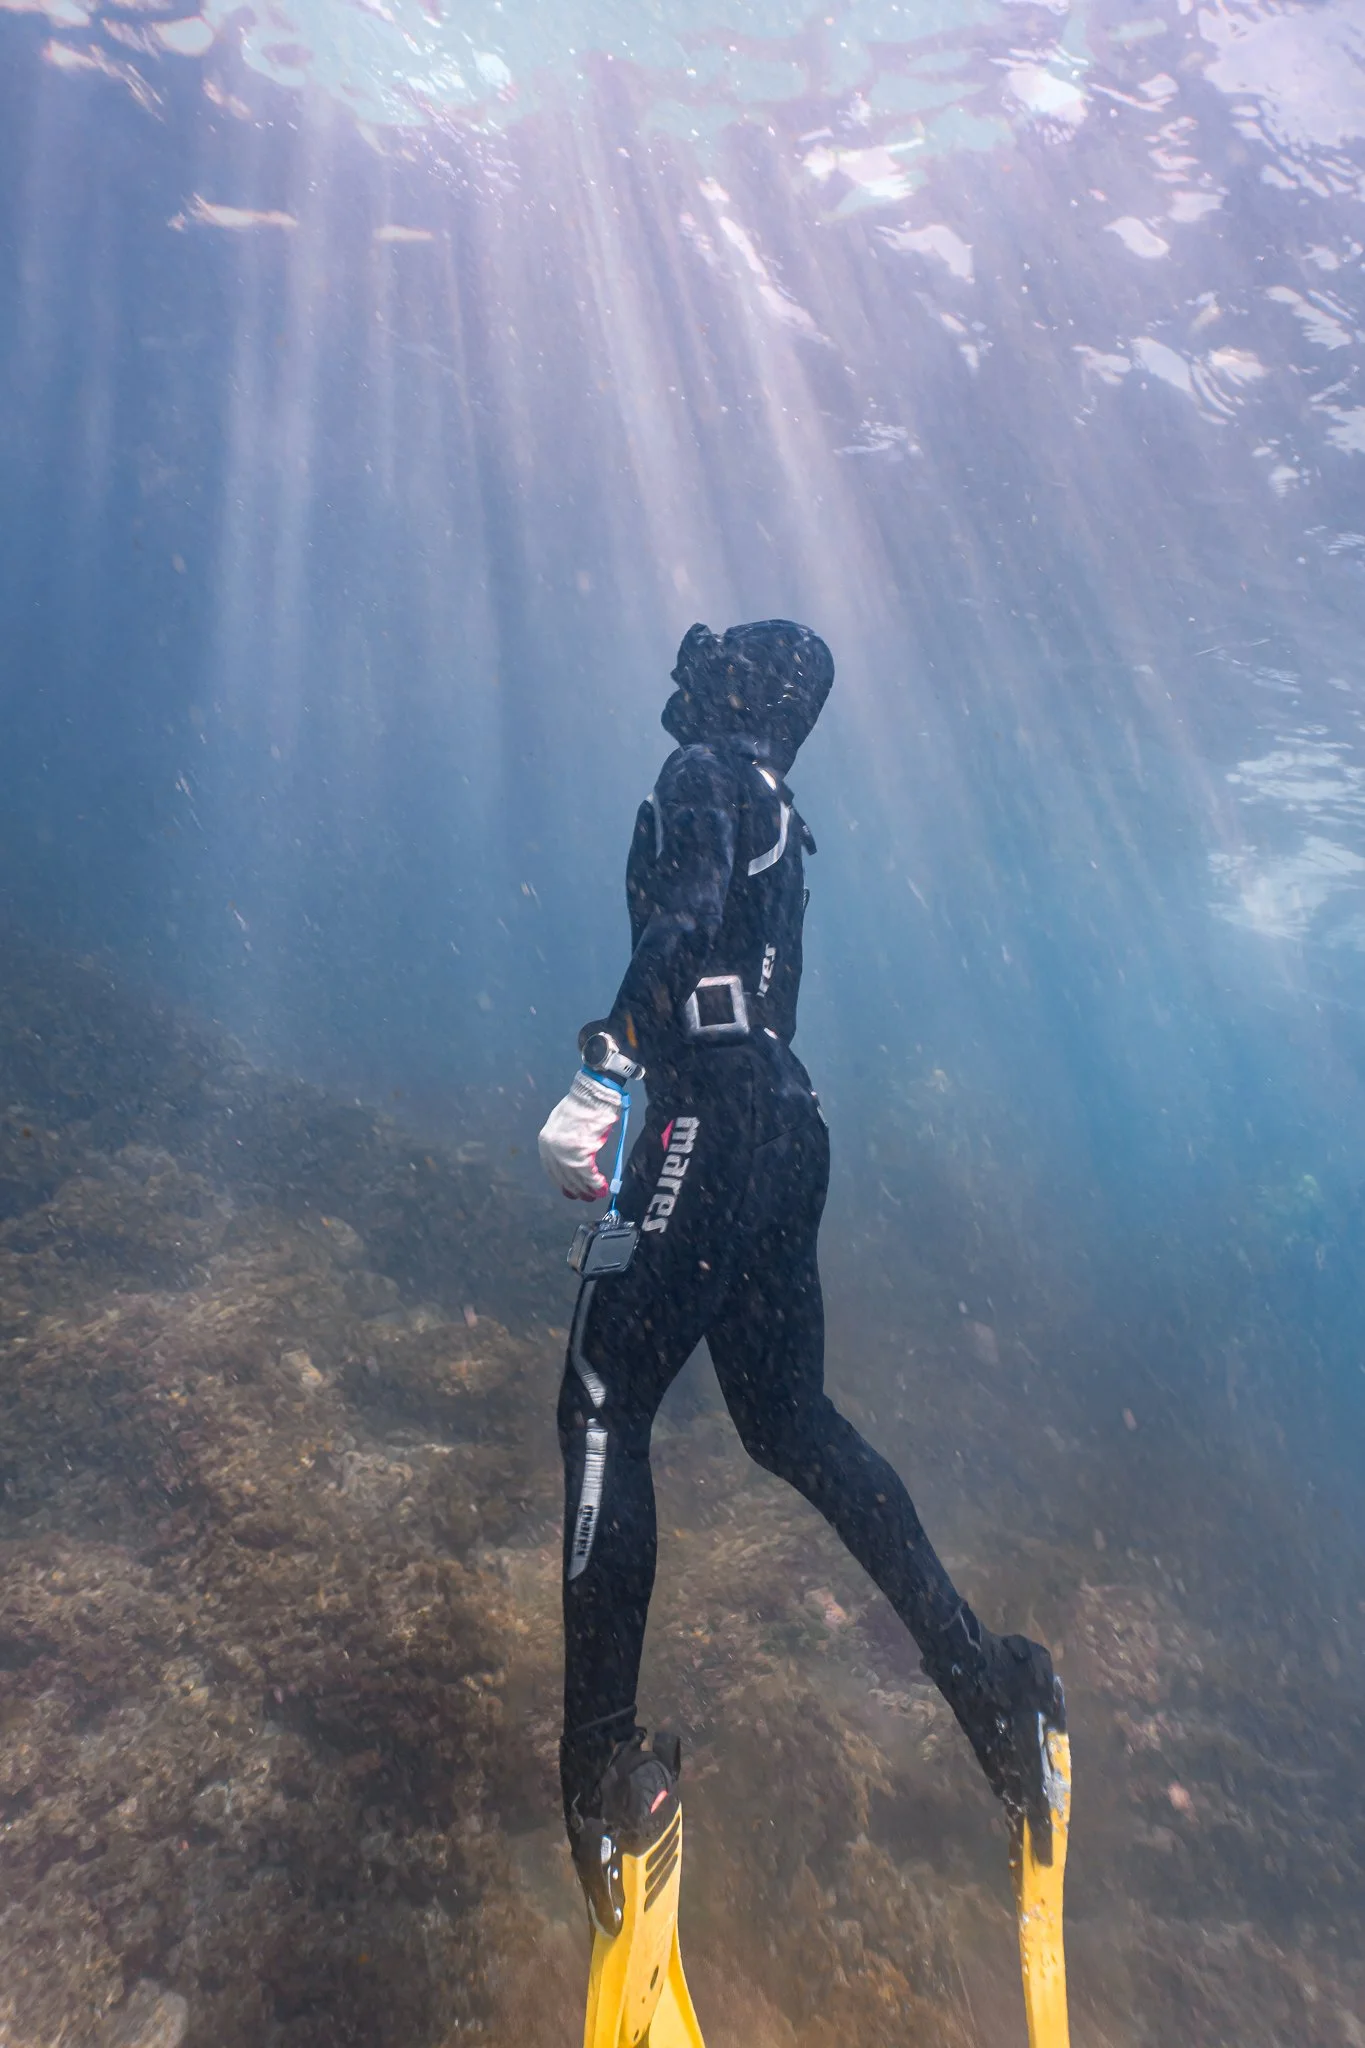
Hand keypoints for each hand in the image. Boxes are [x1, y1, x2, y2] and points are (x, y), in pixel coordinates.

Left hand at [538, 1069, 623, 1199]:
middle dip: (576, 1189)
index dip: (562, 1182)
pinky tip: (601, 1187)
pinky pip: (588, 1174)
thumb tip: (572, 1159)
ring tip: (596, 1195)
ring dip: (588, 1189)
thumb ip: (564, 1142)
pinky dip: (595, 1183)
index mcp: (545, 1141)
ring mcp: (565, 1152)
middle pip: (563, 1176)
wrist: (593, 1094)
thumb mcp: (564, 1125)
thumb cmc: (583, 1106)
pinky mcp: (580, 1152)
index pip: (551, 1169)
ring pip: (576, 1178)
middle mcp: (551, 1149)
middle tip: (586, 1197)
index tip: (570, 1191)